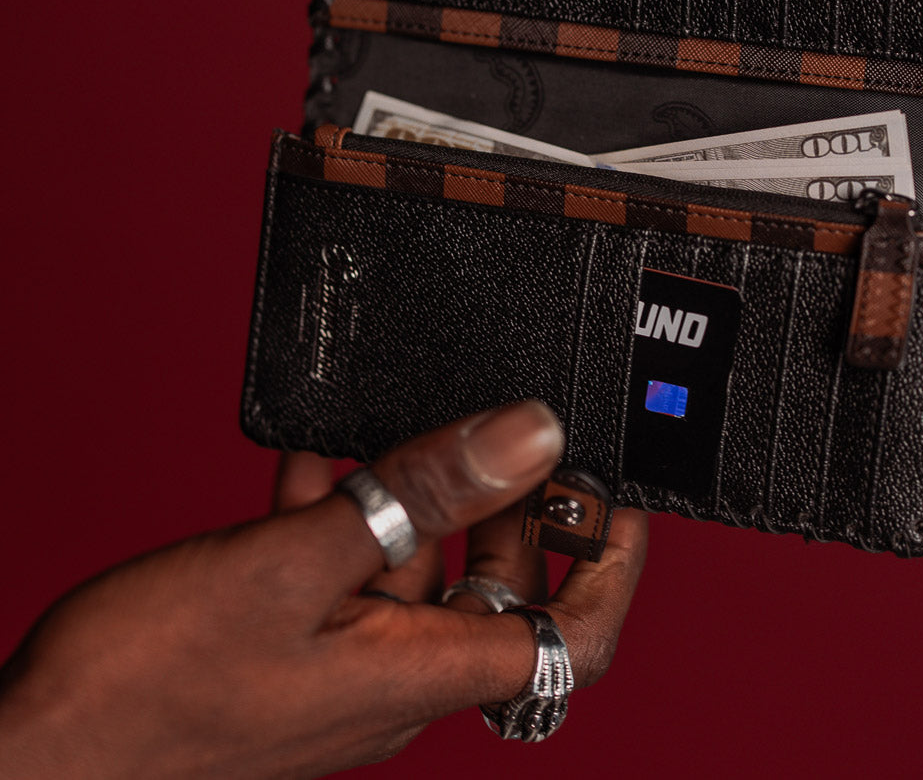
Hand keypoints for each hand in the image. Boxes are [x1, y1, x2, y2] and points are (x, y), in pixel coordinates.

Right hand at [0, 403, 646, 778]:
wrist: (31, 757)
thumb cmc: (144, 689)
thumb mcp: (295, 563)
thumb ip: (419, 495)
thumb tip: (528, 437)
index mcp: (415, 673)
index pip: (570, 640)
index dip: (612, 567)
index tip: (619, 495)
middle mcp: (389, 678)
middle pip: (492, 588)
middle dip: (508, 504)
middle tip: (502, 427)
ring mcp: (336, 664)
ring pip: (411, 564)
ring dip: (413, 489)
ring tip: (401, 420)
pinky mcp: (285, 646)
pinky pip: (341, 565)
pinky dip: (345, 505)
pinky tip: (317, 451)